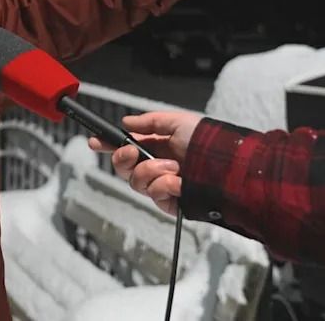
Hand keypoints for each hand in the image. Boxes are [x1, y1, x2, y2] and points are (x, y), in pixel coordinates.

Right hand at [88, 111, 203, 215]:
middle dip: (122, 157)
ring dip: (151, 171)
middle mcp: (156, 166)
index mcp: (157, 146)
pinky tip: (179, 182)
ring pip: (135, 181)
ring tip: (174, 167)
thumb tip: (126, 122)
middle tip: (132, 152)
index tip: (96, 142)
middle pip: (123, 167)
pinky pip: (154, 194)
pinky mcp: (169, 202)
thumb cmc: (209, 144)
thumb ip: (150, 122)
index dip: (109, 145)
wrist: (229, 169)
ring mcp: (161, 185)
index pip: (126, 146)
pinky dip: (164, 186)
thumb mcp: (178, 122)